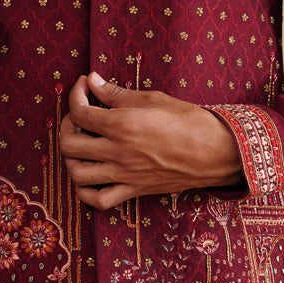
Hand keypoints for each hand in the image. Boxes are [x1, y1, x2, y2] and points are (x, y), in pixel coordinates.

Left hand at [58, 71, 242, 209]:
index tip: (84, 86)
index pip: (79, 111)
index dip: (76, 95)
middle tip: (80, 115)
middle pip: (69, 143)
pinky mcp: (133, 190)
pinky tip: (90, 176)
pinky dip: (85, 191)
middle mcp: (117, 152)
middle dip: (67, 125)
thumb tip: (93, 82)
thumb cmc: (190, 121)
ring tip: (83, 144)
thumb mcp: (154, 99)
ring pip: (77, 173)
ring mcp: (123, 174)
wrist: (216, 153)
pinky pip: (98, 200)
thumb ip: (118, 93)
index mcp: (122, 125)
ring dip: (72, 157)